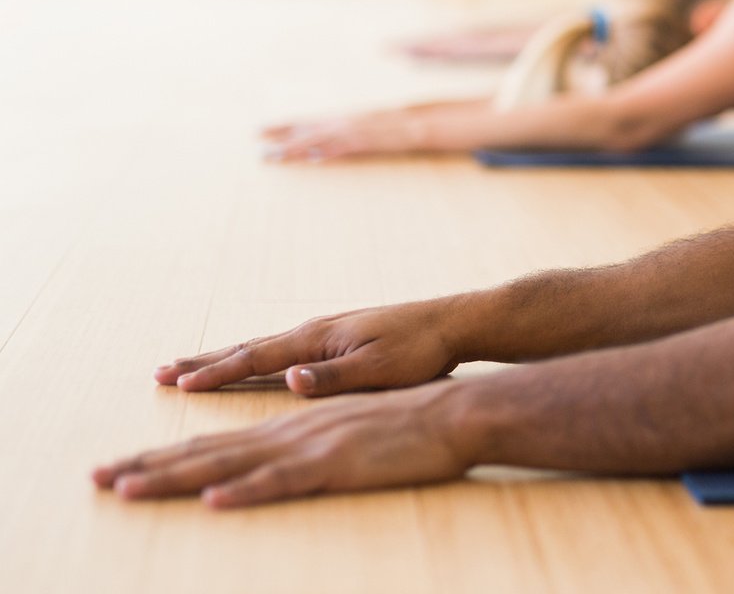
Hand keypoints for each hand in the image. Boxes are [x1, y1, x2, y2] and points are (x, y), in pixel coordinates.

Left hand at [93, 383, 475, 508]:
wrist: (453, 412)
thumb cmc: (406, 425)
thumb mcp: (346, 430)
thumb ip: (307, 439)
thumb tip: (269, 452)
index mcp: (289, 424)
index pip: (216, 441)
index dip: (167, 453)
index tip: (123, 466)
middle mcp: (288, 430)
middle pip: (207, 449)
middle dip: (149, 463)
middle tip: (98, 478)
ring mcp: (309, 446)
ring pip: (230, 464)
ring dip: (176, 476)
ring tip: (129, 487)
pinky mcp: (335, 463)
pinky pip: (282, 481)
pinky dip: (246, 490)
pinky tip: (213, 500)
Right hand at [155, 300, 465, 396]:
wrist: (454, 323)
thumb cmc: (421, 350)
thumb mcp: (379, 369)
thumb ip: (333, 377)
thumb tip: (288, 380)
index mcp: (318, 338)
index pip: (256, 359)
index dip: (216, 373)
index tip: (176, 384)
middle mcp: (315, 329)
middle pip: (248, 348)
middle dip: (204, 362)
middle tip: (161, 371)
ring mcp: (325, 331)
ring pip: (262, 346)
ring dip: (224, 356)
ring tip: (192, 365)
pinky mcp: (339, 336)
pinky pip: (282, 348)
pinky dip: (255, 355)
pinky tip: (253, 361)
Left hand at [260, 110, 425, 161]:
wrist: (412, 124)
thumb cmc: (387, 127)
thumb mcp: (358, 126)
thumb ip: (337, 135)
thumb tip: (316, 151)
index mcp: (337, 117)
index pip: (303, 121)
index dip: (281, 126)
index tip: (259, 131)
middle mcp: (340, 122)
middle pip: (305, 132)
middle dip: (281, 141)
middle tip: (260, 152)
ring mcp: (351, 132)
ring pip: (318, 141)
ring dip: (297, 150)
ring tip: (277, 157)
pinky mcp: (364, 142)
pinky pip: (343, 149)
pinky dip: (329, 153)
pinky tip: (315, 159)